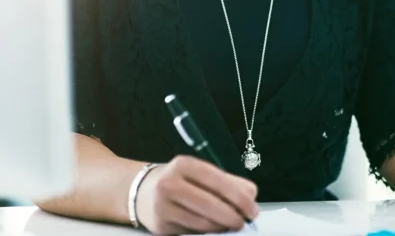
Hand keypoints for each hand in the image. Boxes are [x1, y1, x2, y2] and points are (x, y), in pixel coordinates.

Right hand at [135, 155, 258, 234]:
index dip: (239, 197)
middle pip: (210, 204)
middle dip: (233, 216)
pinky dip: (208, 233)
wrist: (141, 191)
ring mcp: (163, 206)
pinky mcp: (161, 226)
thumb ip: (227, 181)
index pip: (217, 180)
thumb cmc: (180, 181)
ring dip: (222, 227)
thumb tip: (251, 194)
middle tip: (245, 222)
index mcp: (184, 165)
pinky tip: (215, 229)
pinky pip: (192, 233)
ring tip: (232, 225)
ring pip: (203, 223)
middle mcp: (170, 184)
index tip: (253, 209)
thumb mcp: (199, 173)